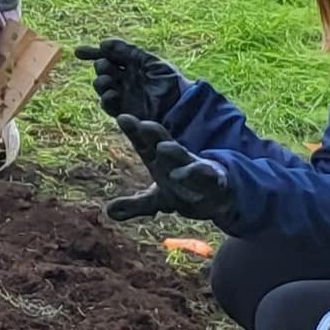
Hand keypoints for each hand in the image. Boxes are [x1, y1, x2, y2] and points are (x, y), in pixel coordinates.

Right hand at [79, 40, 188, 125]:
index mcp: (133, 64)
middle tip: (106, 66)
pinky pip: (108, 104)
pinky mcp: (124, 111)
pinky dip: (106, 98)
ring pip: (101, 86)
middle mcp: (126, 79)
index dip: (94, 53)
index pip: (109, 55)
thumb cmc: (169, 81)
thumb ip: (126, 50)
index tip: (79, 52)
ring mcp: (124, 94)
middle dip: (101, 67)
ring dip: (101, 82)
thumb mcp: (149, 61)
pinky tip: (112, 95)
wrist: (181, 106)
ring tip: (108, 81)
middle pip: (103, 69)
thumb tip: (103, 43)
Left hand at [107, 116, 237, 223]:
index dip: (135, 132)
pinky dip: (199, 173)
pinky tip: (189, 173)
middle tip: (143, 125)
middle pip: (165, 143)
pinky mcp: (215, 179)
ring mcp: (196, 167)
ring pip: (185, 157)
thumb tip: (109, 212)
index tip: (122, 118)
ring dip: (175, 152)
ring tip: (163, 148)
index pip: (145, 144)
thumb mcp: (158, 199)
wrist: (219, 197)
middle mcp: (178, 159)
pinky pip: (207, 175)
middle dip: (154, 135)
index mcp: (161, 160)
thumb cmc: (184, 190)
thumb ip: (135, 204)